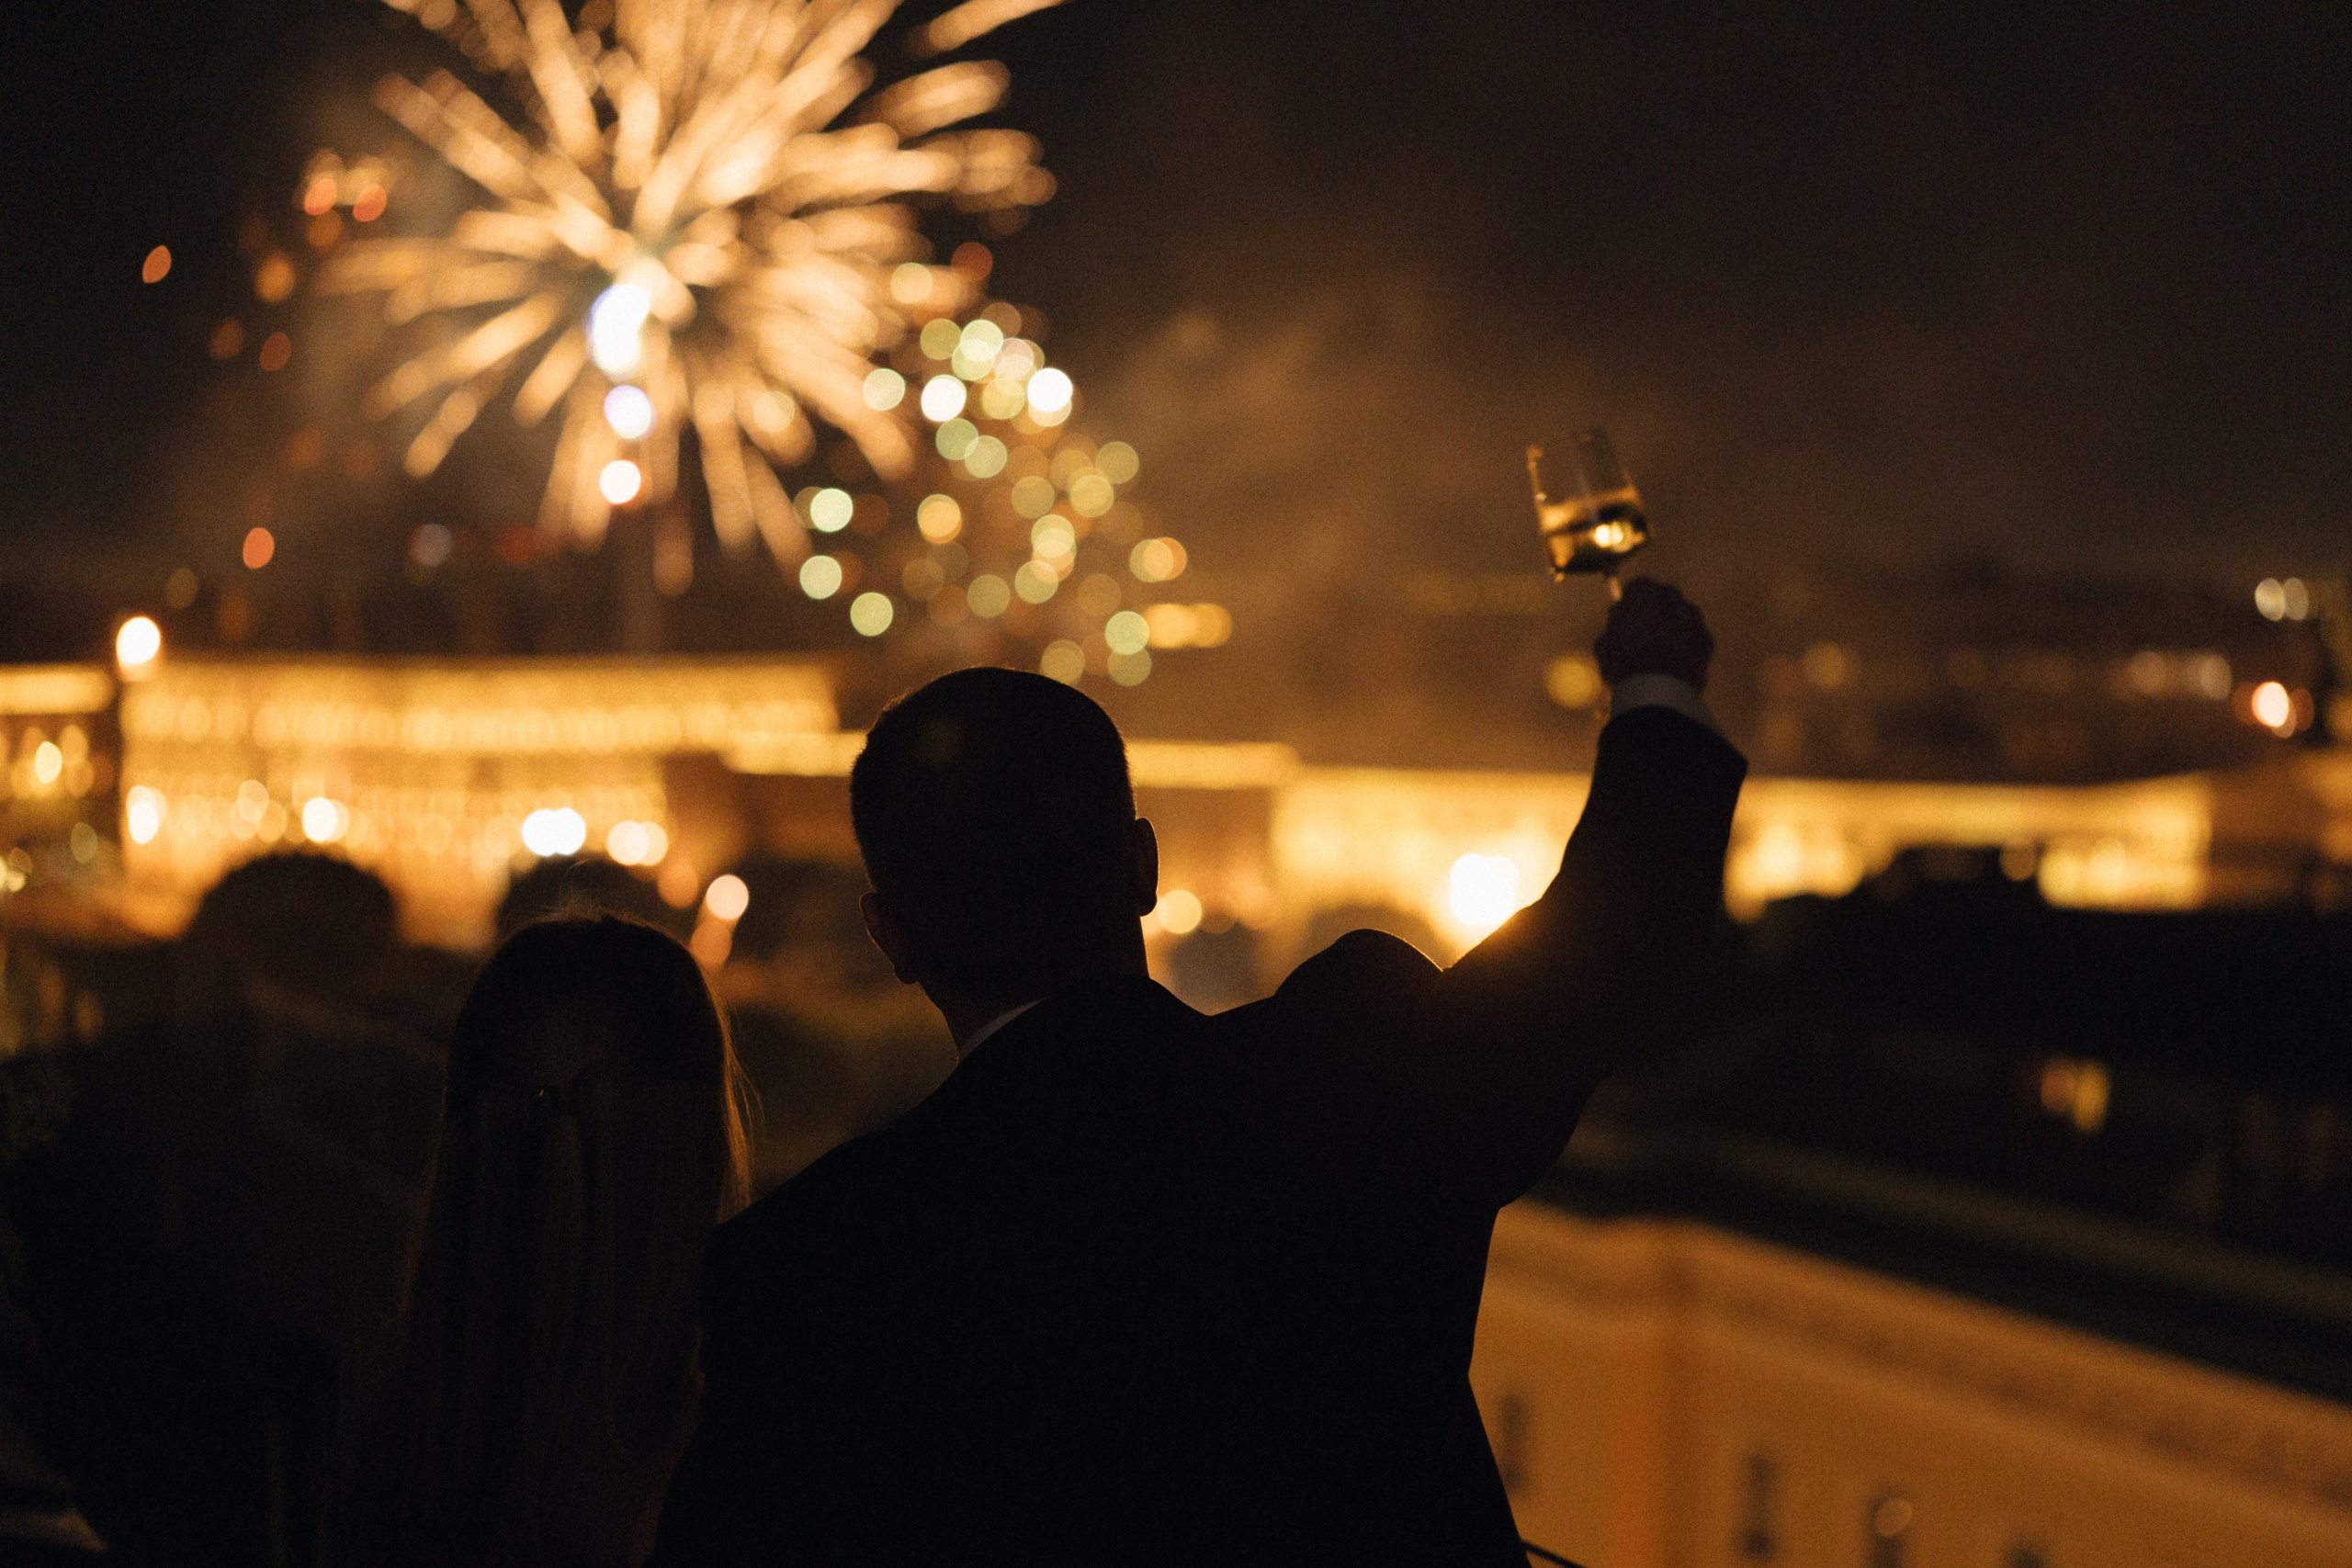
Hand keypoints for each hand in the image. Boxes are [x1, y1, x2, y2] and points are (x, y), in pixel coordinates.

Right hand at [1593, 577, 1713, 692]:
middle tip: (1641, 639)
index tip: (1622, 623)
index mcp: (1642, 591)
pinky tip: (1675, 666)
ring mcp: (1693, 616)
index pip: (1634, 590)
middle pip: (1661, 600)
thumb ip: (1611, 631)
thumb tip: (1615, 629)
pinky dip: (1687, 648)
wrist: (1660, 688)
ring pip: (1680, 618)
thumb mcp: (1604, 646)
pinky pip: (1694, 639)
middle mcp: (1671, 596)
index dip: (1627, 607)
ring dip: (1672, 630)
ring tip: (1659, 656)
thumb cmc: (1625, 662)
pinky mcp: (1707, 638)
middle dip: (1653, 614)